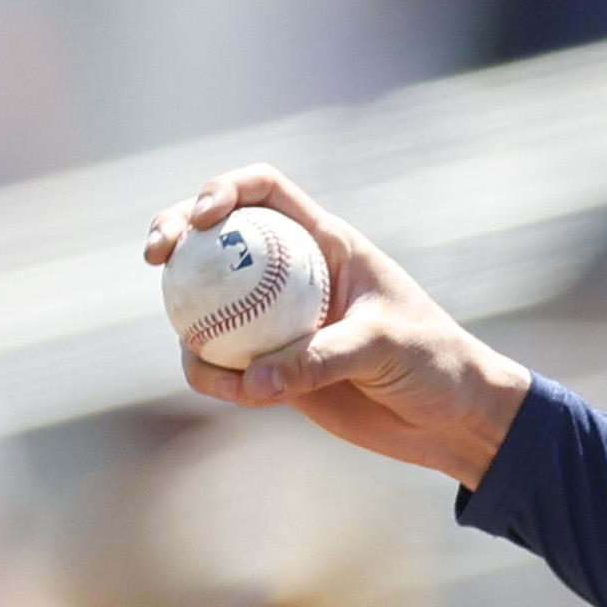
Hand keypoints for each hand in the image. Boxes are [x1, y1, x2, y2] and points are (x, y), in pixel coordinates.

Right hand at [142, 164, 533, 490]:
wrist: (451, 418)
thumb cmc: (434, 362)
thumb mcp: (383, 347)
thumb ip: (319, 358)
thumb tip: (252, 380)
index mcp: (326, 242)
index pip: (264, 191)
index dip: (224, 189)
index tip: (203, 218)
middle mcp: (294, 274)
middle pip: (217, 237)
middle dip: (175, 234)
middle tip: (156, 258)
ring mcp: (279, 320)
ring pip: (210, 304)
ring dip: (187, 320)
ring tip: (197, 354)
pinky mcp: (274, 368)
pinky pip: (226, 366)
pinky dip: (215, 376)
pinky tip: (228, 392)